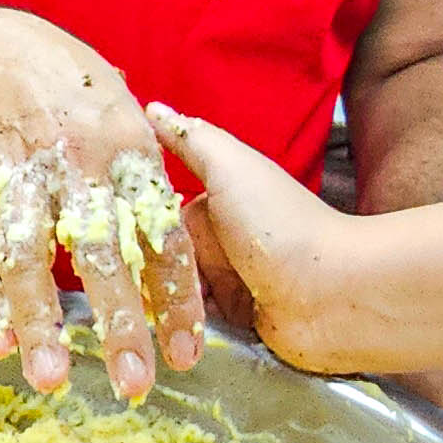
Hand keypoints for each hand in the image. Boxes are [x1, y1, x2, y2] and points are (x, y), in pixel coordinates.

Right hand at [0, 17, 202, 402]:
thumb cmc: (69, 87)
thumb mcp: (125, 113)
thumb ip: (151, 172)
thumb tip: (173, 235)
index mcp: (131, 152)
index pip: (164, 238)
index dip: (176, 299)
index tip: (186, 355)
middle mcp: (82, 165)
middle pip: (106, 255)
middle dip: (119, 325)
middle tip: (132, 383)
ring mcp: (29, 175)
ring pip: (38, 258)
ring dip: (42, 323)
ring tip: (50, 378)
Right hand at [149, 103, 355, 366]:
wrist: (332, 294)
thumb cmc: (283, 225)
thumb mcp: (231, 167)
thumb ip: (192, 140)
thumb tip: (153, 108)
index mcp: (218, 202)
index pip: (156, 214)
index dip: (136, 223)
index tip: (110, 233)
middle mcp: (222, 242)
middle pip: (160, 259)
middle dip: (150, 273)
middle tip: (145, 280)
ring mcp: (230, 284)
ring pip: (173, 296)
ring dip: (166, 306)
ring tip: (162, 311)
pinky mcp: (237, 323)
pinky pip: (194, 329)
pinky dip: (185, 332)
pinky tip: (176, 334)